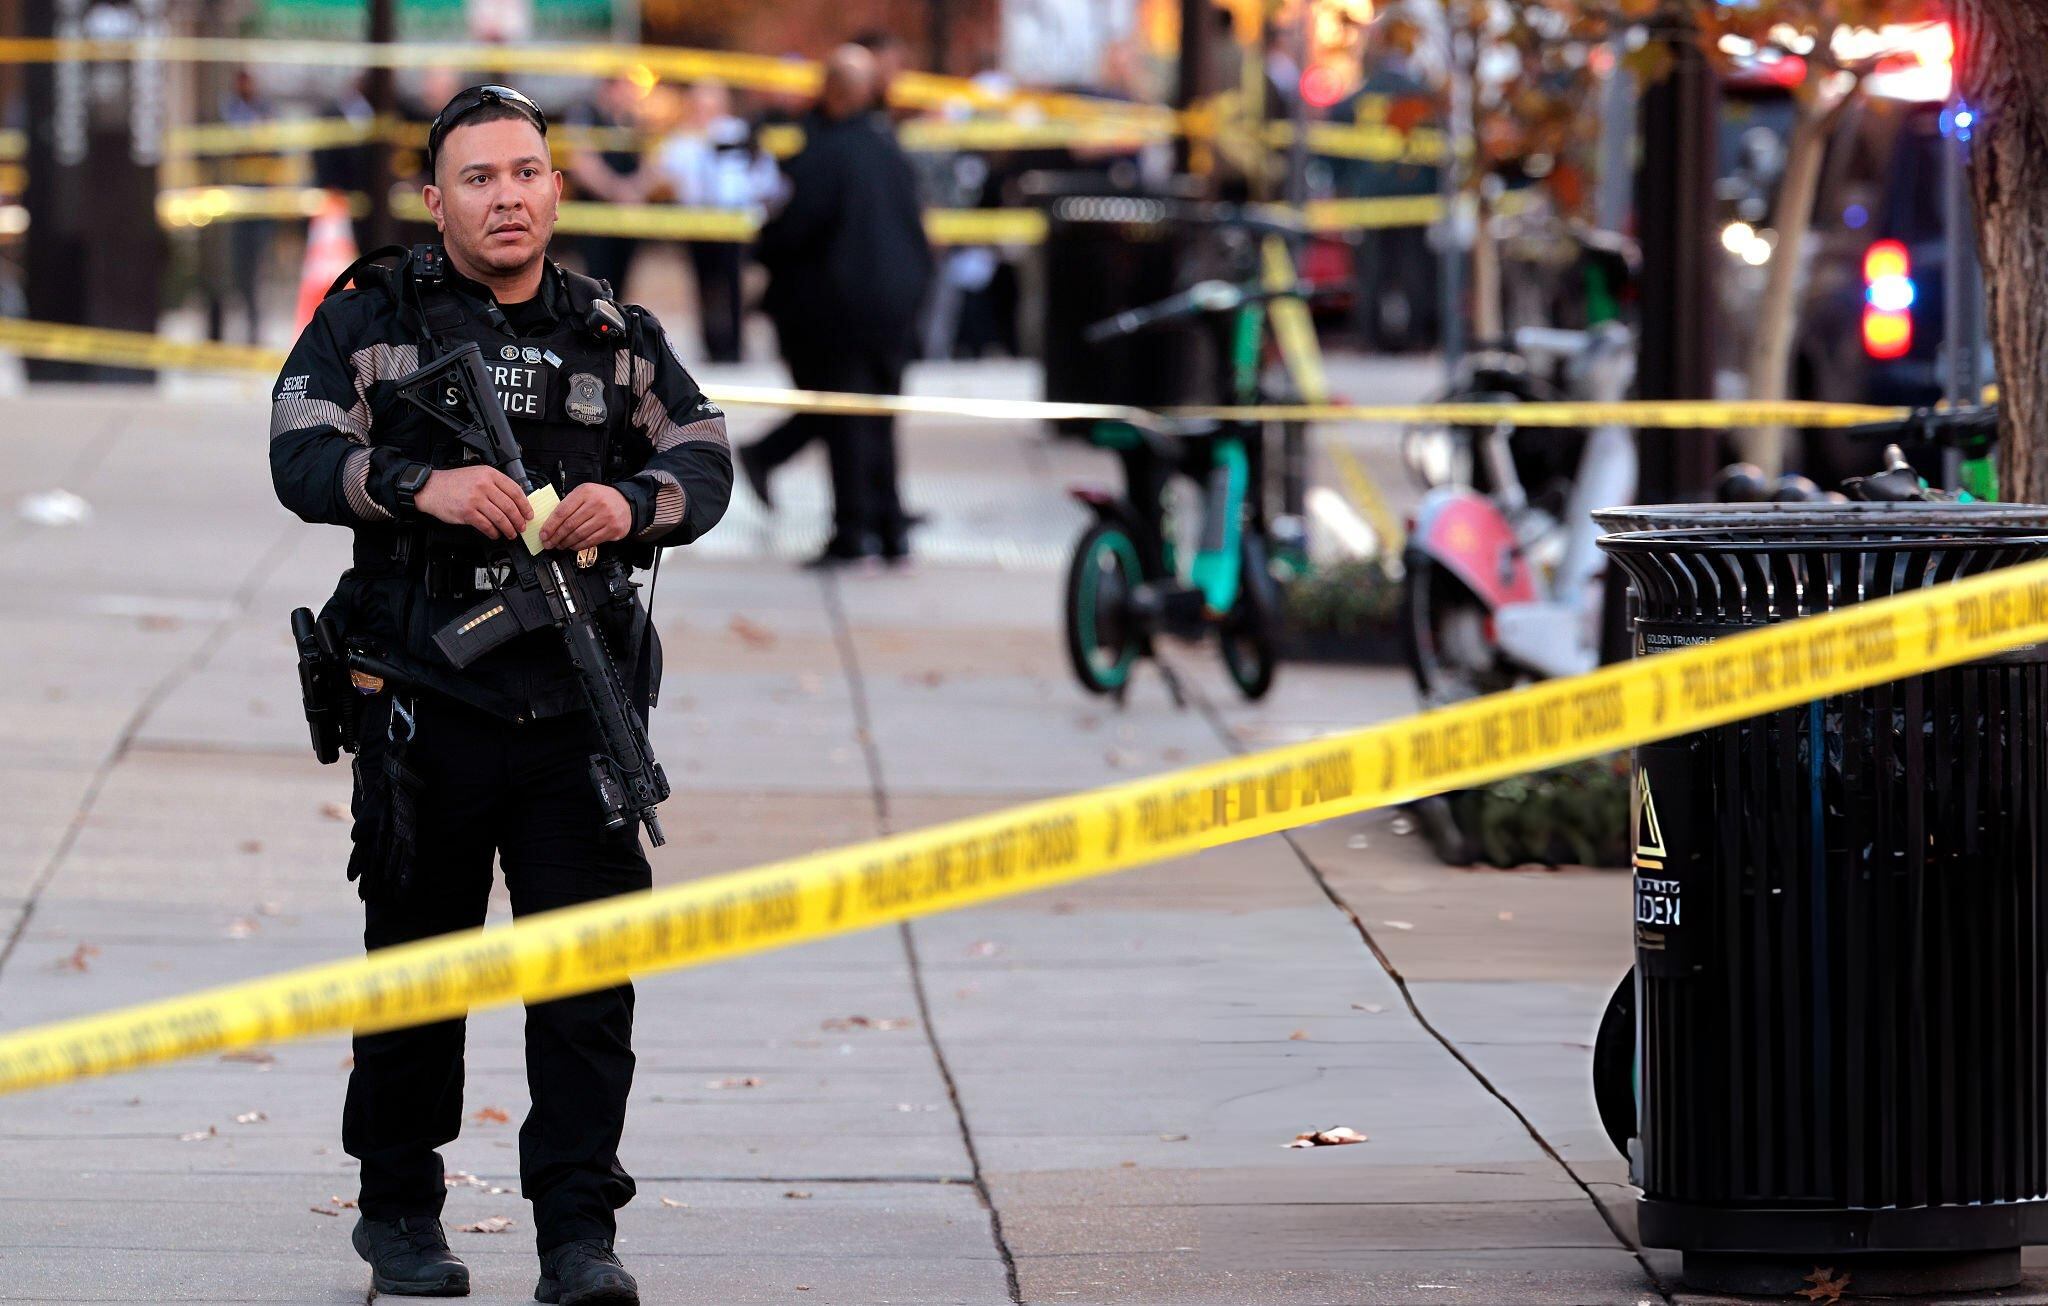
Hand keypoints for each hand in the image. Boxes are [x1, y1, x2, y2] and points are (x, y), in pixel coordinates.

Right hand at [414, 466, 532, 540]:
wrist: (431, 488)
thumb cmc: (454, 482)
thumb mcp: (477, 474)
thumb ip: (495, 484)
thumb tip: (514, 500)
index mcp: (489, 474)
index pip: (515, 491)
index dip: (525, 505)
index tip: (528, 514)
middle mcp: (484, 486)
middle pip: (510, 506)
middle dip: (519, 520)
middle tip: (522, 527)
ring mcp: (475, 499)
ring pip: (500, 518)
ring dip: (508, 529)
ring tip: (511, 533)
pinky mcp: (467, 513)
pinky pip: (486, 526)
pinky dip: (493, 532)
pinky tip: (495, 534)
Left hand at [541, 483, 633, 551]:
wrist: (626, 502)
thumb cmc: (602, 498)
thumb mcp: (585, 493)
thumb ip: (569, 505)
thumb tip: (551, 524)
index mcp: (585, 492)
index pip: (562, 511)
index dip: (550, 525)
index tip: (544, 534)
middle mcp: (596, 504)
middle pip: (569, 525)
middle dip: (556, 537)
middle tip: (549, 543)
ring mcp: (605, 517)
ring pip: (579, 534)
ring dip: (566, 543)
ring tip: (560, 545)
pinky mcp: (612, 529)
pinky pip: (591, 541)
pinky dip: (579, 546)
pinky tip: (573, 546)